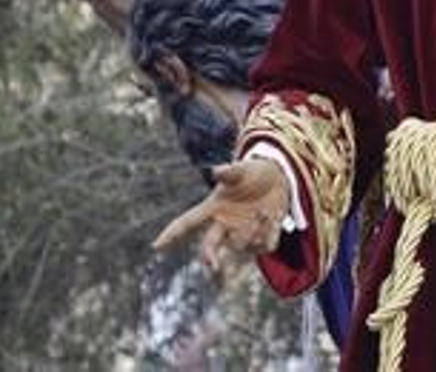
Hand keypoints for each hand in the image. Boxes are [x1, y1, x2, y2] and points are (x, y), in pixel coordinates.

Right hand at [153, 158, 290, 275]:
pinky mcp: (261, 239)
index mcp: (213, 208)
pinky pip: (263, 247)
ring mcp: (242, 234)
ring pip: (240, 245)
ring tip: (263, 210)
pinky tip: (272, 218)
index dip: (172, 234)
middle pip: (209, 245)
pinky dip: (269, 234)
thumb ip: (229, 173)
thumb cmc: (252, 173)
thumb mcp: (241, 170)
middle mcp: (224, 225)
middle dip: (208, 256)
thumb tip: (216, 171)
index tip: (157, 246)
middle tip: (212, 265)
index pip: (187, 223)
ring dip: (253, 230)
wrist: (278, 178)